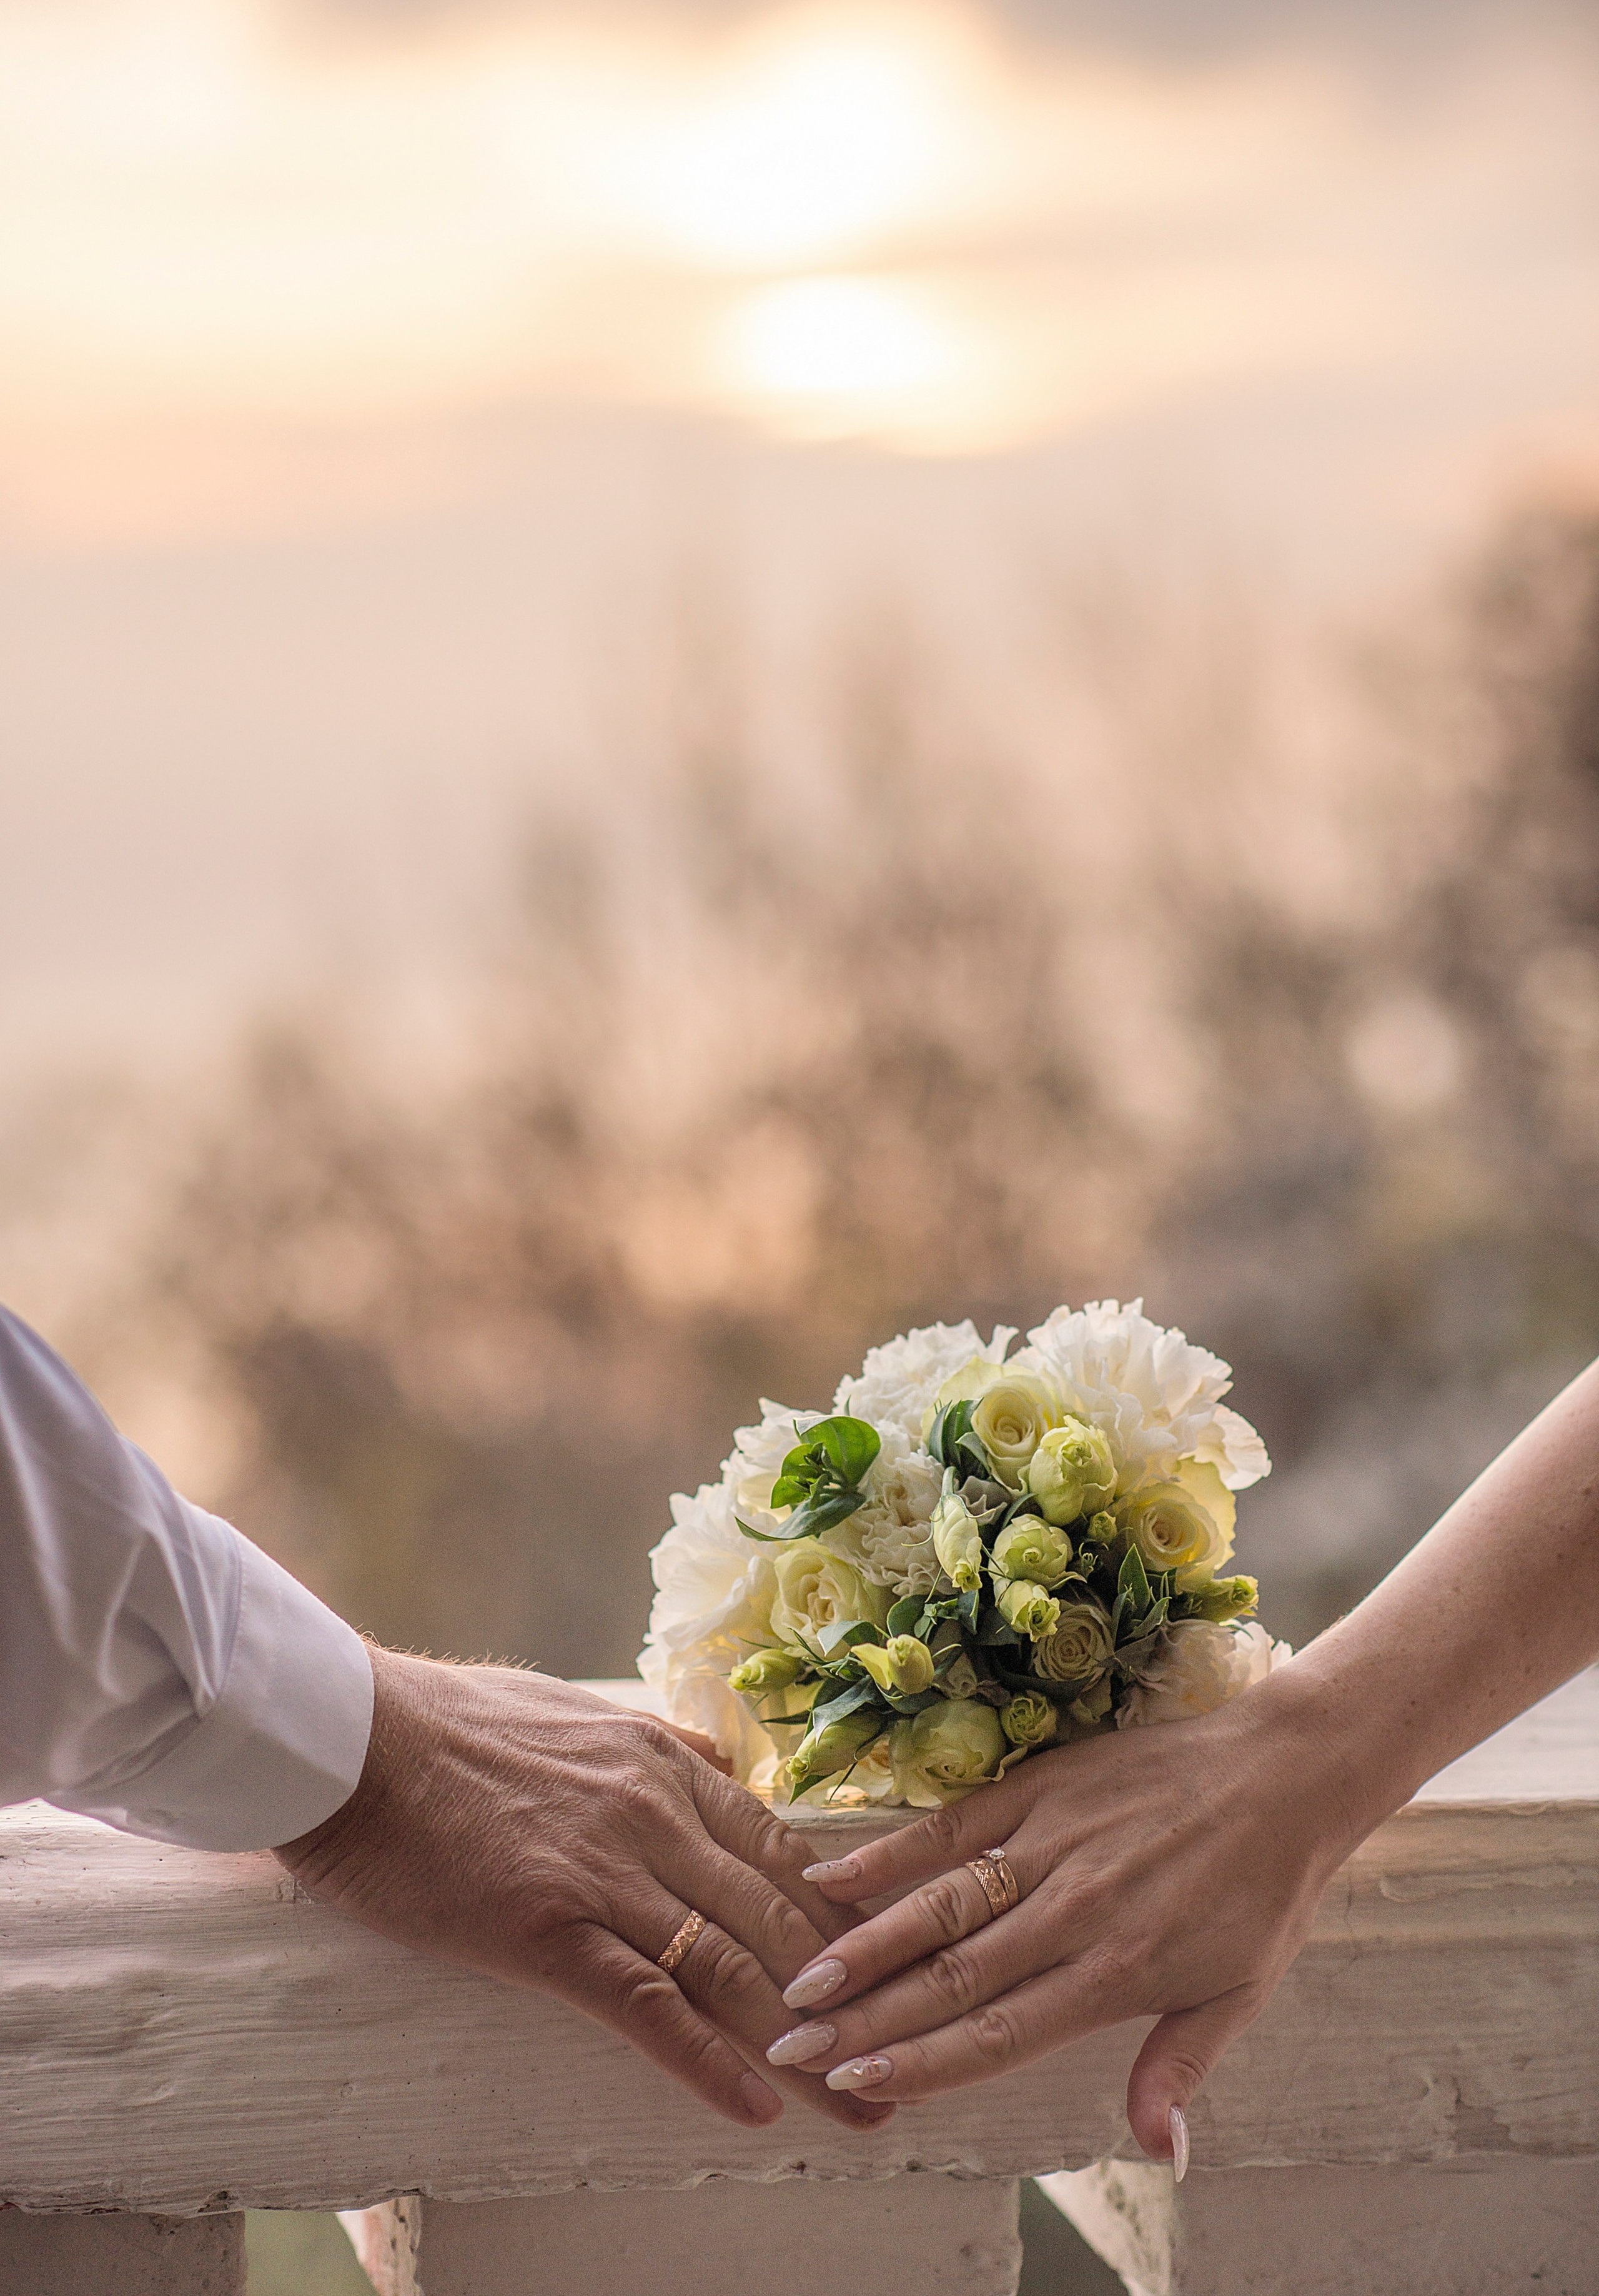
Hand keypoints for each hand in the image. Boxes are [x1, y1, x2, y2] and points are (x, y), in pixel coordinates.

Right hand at [277, 1649, 891, 2132]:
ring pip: (733, 1964)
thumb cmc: (445, 1726)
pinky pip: (647, 2001)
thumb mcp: (574, 1713)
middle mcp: (654, 1814)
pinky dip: (708, 2058)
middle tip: (915, 2052)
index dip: (843, 1918)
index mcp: (661, 1763)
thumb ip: (650, 1746)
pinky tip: (757, 2104)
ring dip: (809, 2040)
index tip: (895, 1967)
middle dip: (856, 1991)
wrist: (350, 1734)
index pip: (780, 1850)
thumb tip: (709, 1766)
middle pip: (778, 1916)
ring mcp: (605, 1871)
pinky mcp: (547, 1926)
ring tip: (868, 2103)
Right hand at [762, 1674, 1363, 2160]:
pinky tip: (835, 1872)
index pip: (996, 2032)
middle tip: (794, 2044)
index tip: (856, 2084)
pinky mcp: (1041, 1787)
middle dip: (865, 2018)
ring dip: (864, 1943)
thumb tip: (1156, 2150)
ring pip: (940, 1904)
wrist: (1284, 1774)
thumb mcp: (1238, 1993)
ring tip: (802, 1978)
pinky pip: (953, 1826)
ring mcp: (1050, 1844)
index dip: (921, 2062)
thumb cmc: (1263, 1892)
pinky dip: (892, 1850)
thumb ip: (1179, 2067)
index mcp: (1113, 1972)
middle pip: (950, 1976)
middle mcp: (1070, 1912)